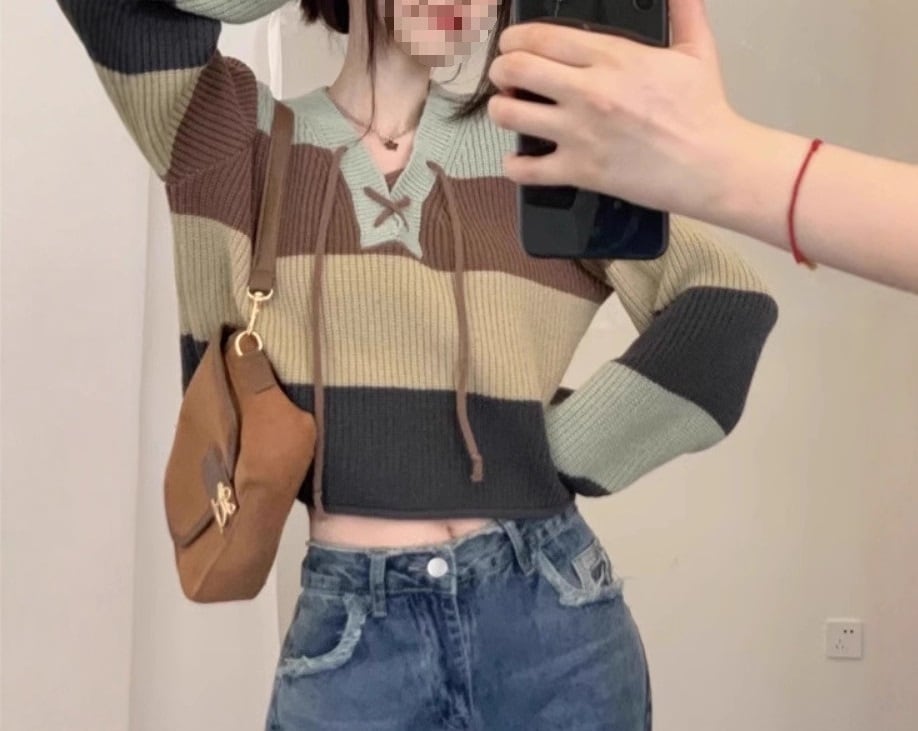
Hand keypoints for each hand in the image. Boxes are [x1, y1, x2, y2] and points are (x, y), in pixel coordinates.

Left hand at [487, 0, 748, 217]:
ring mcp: (580, 133)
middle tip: (505, 77)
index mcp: (611, 57)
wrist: (712, 166)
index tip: (511, 45)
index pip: (541, 37)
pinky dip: (514, 166)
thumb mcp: (695, 51)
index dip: (515, 39)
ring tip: (509, 111)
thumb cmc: (704, 112)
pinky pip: (526, 170)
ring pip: (510, 115)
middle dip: (501, 70)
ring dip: (501, 111)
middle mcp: (588, 92)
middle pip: (515, 70)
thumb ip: (682, 12)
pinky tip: (517, 161)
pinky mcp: (580, 171)